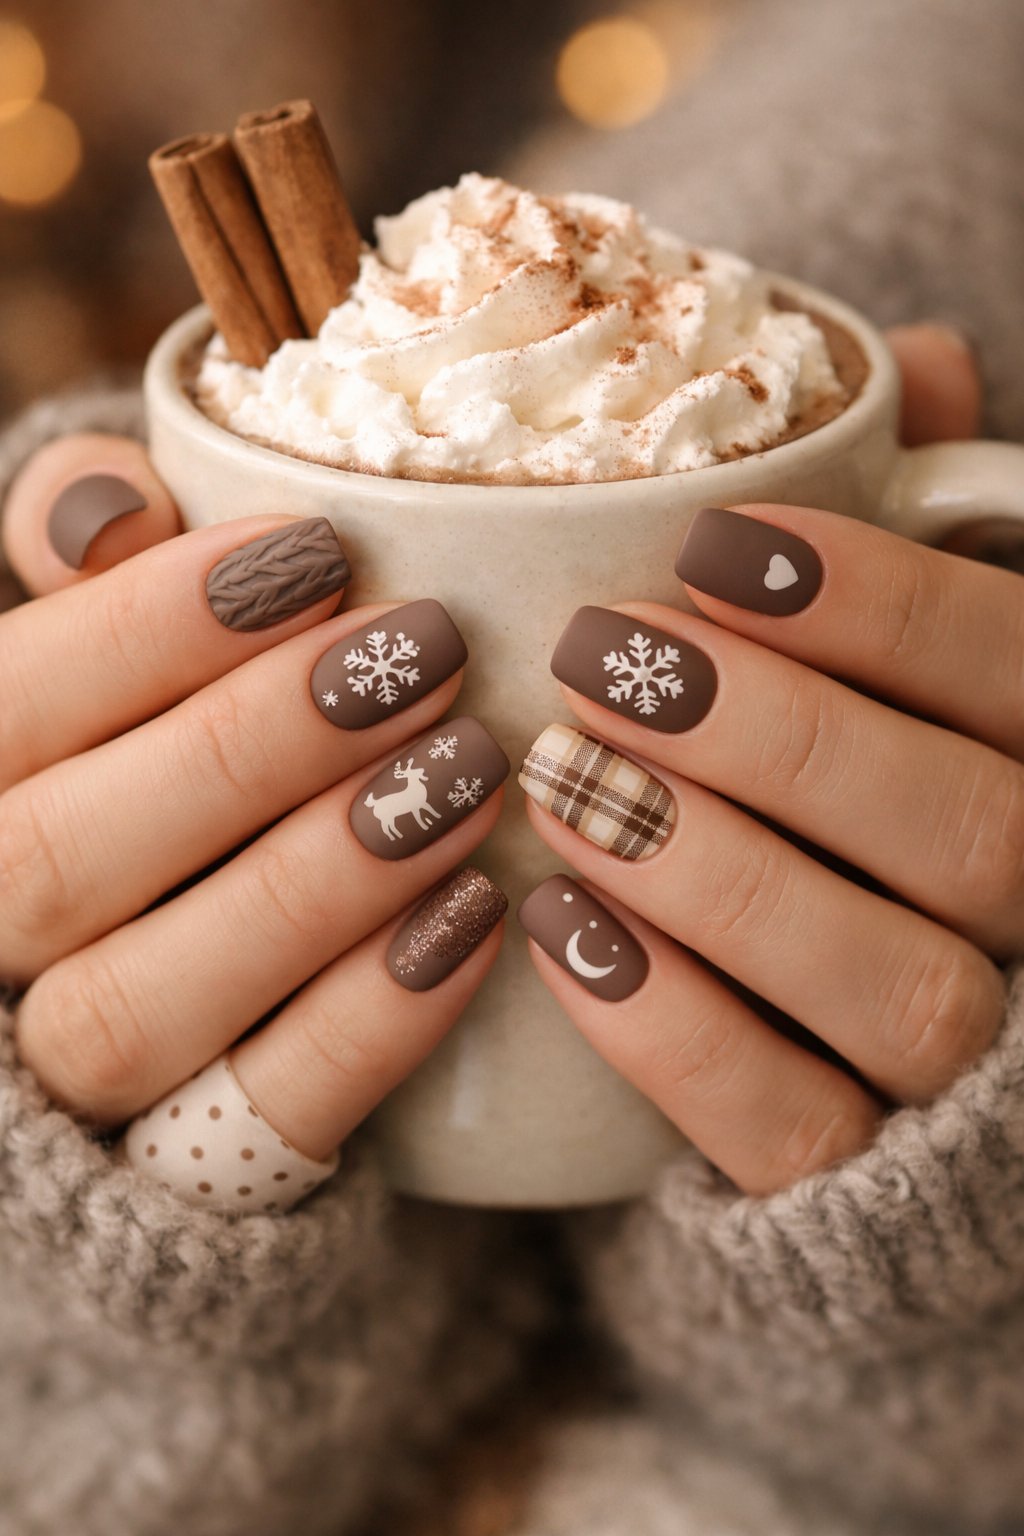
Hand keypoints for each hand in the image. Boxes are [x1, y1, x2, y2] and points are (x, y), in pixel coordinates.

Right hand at [0, 437, 507, 1175]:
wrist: (164, 991)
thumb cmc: (144, 772)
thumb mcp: (106, 663)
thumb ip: (87, 573)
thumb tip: (106, 507)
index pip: (12, 708)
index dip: (154, 625)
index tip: (320, 552)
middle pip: (64, 860)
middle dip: (252, 745)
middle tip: (424, 650)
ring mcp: (71, 1083)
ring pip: (143, 1003)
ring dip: (319, 881)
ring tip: (470, 771)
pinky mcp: (187, 1171)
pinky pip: (265, 1118)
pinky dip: (373, 1020)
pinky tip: (478, 913)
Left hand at [519, 324, 1021, 1195]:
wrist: (829, 1026)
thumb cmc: (855, 789)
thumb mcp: (891, 648)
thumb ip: (916, 520)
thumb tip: (913, 365)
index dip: (882, 606)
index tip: (707, 546)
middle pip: (976, 831)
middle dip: (780, 731)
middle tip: (601, 656)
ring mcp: (967, 1068)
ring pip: (904, 989)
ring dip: (719, 872)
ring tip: (557, 777)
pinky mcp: (858, 1178)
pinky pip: (797, 1129)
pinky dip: (674, 1031)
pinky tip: (558, 927)